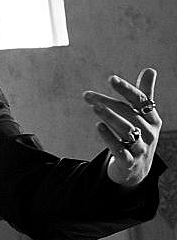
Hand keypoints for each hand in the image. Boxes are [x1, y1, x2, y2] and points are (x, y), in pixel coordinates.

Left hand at [83, 68, 161, 186]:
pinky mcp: (129, 162)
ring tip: (94, 107)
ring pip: (127, 131)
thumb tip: (151, 69)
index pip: (141, 101)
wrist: (137, 169)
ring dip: (110, 118)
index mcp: (153, 120)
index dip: (126, 89)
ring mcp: (141, 149)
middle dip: (108, 103)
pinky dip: (109, 138)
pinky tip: (98, 126)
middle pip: (129, 114)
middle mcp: (150, 133)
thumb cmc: (139, 136)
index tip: (111, 78)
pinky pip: (120, 150)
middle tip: (87, 95)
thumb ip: (144, 94)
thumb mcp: (143, 117)